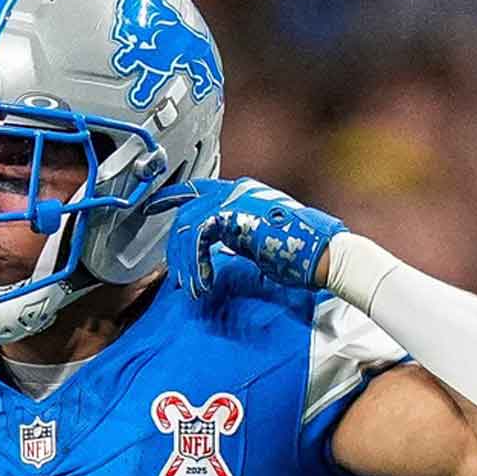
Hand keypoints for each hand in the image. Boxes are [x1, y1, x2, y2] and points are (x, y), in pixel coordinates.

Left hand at [147, 177, 345, 296]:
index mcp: (243, 193)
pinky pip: (198, 238)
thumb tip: (215, 243)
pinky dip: (196, 264)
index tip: (152, 208)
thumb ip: (235, 234)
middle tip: (176, 273)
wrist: (324, 253)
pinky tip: (203, 281)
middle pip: (187, 211)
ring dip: (185, 262)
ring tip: (192, 286)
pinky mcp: (234, 216)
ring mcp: (235, 200)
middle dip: (176, 246)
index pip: (199, 189)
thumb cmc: (300, 251)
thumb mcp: (258, 238)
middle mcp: (236, 190)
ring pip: (189, 226)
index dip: (171, 197)